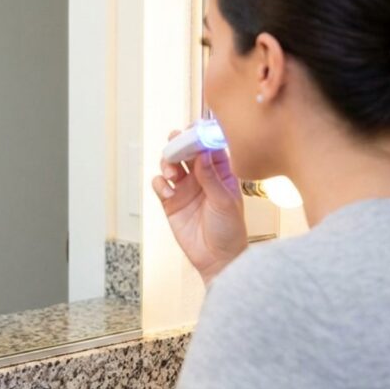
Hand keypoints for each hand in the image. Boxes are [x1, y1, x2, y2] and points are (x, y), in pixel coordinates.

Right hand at [151, 131, 247, 283]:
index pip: (209, 146)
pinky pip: (159, 184)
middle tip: (175, 141)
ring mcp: (185, 189)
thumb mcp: (225, 201)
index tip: (194, 129)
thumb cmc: (230, 231)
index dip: (201, 135)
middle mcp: (202, 177)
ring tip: (172, 173)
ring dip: (168, 163)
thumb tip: (202, 152)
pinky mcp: (171, 202)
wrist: (217, 259)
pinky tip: (167, 189)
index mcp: (221, 172)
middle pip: (186, 151)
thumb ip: (211, 177)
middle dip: (179, 143)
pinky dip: (159, 182)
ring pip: (171, 164)